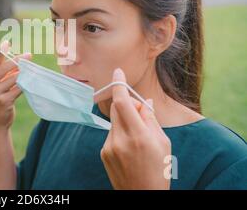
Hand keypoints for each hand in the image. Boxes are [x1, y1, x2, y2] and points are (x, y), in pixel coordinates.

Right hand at [0, 41, 31, 129]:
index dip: (0, 52)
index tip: (7, 43)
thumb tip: (17, 57)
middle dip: (17, 60)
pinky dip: (25, 83)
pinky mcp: (3, 101)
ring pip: (12, 78)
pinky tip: (31, 80)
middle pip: (3, 69)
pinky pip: (17, 89)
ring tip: (31, 67)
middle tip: (28, 55)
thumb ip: (3, 71)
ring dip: (23, 72)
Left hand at [100, 68, 171, 189]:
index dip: (119, 85)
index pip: (123, 102)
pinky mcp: (103, 152)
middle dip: (127, 104)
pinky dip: (120, 134)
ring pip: (114, 121)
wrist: (142, 196)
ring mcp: (109, 146)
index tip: (118, 72)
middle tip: (141, 114)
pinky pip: (111, 133)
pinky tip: (129, 150)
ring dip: (125, 121)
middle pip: (117, 108)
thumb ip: (151, 119)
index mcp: (139, 136)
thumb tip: (143, 101)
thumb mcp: (163, 143)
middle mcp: (120, 139)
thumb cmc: (159, 170)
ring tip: (137, 140)